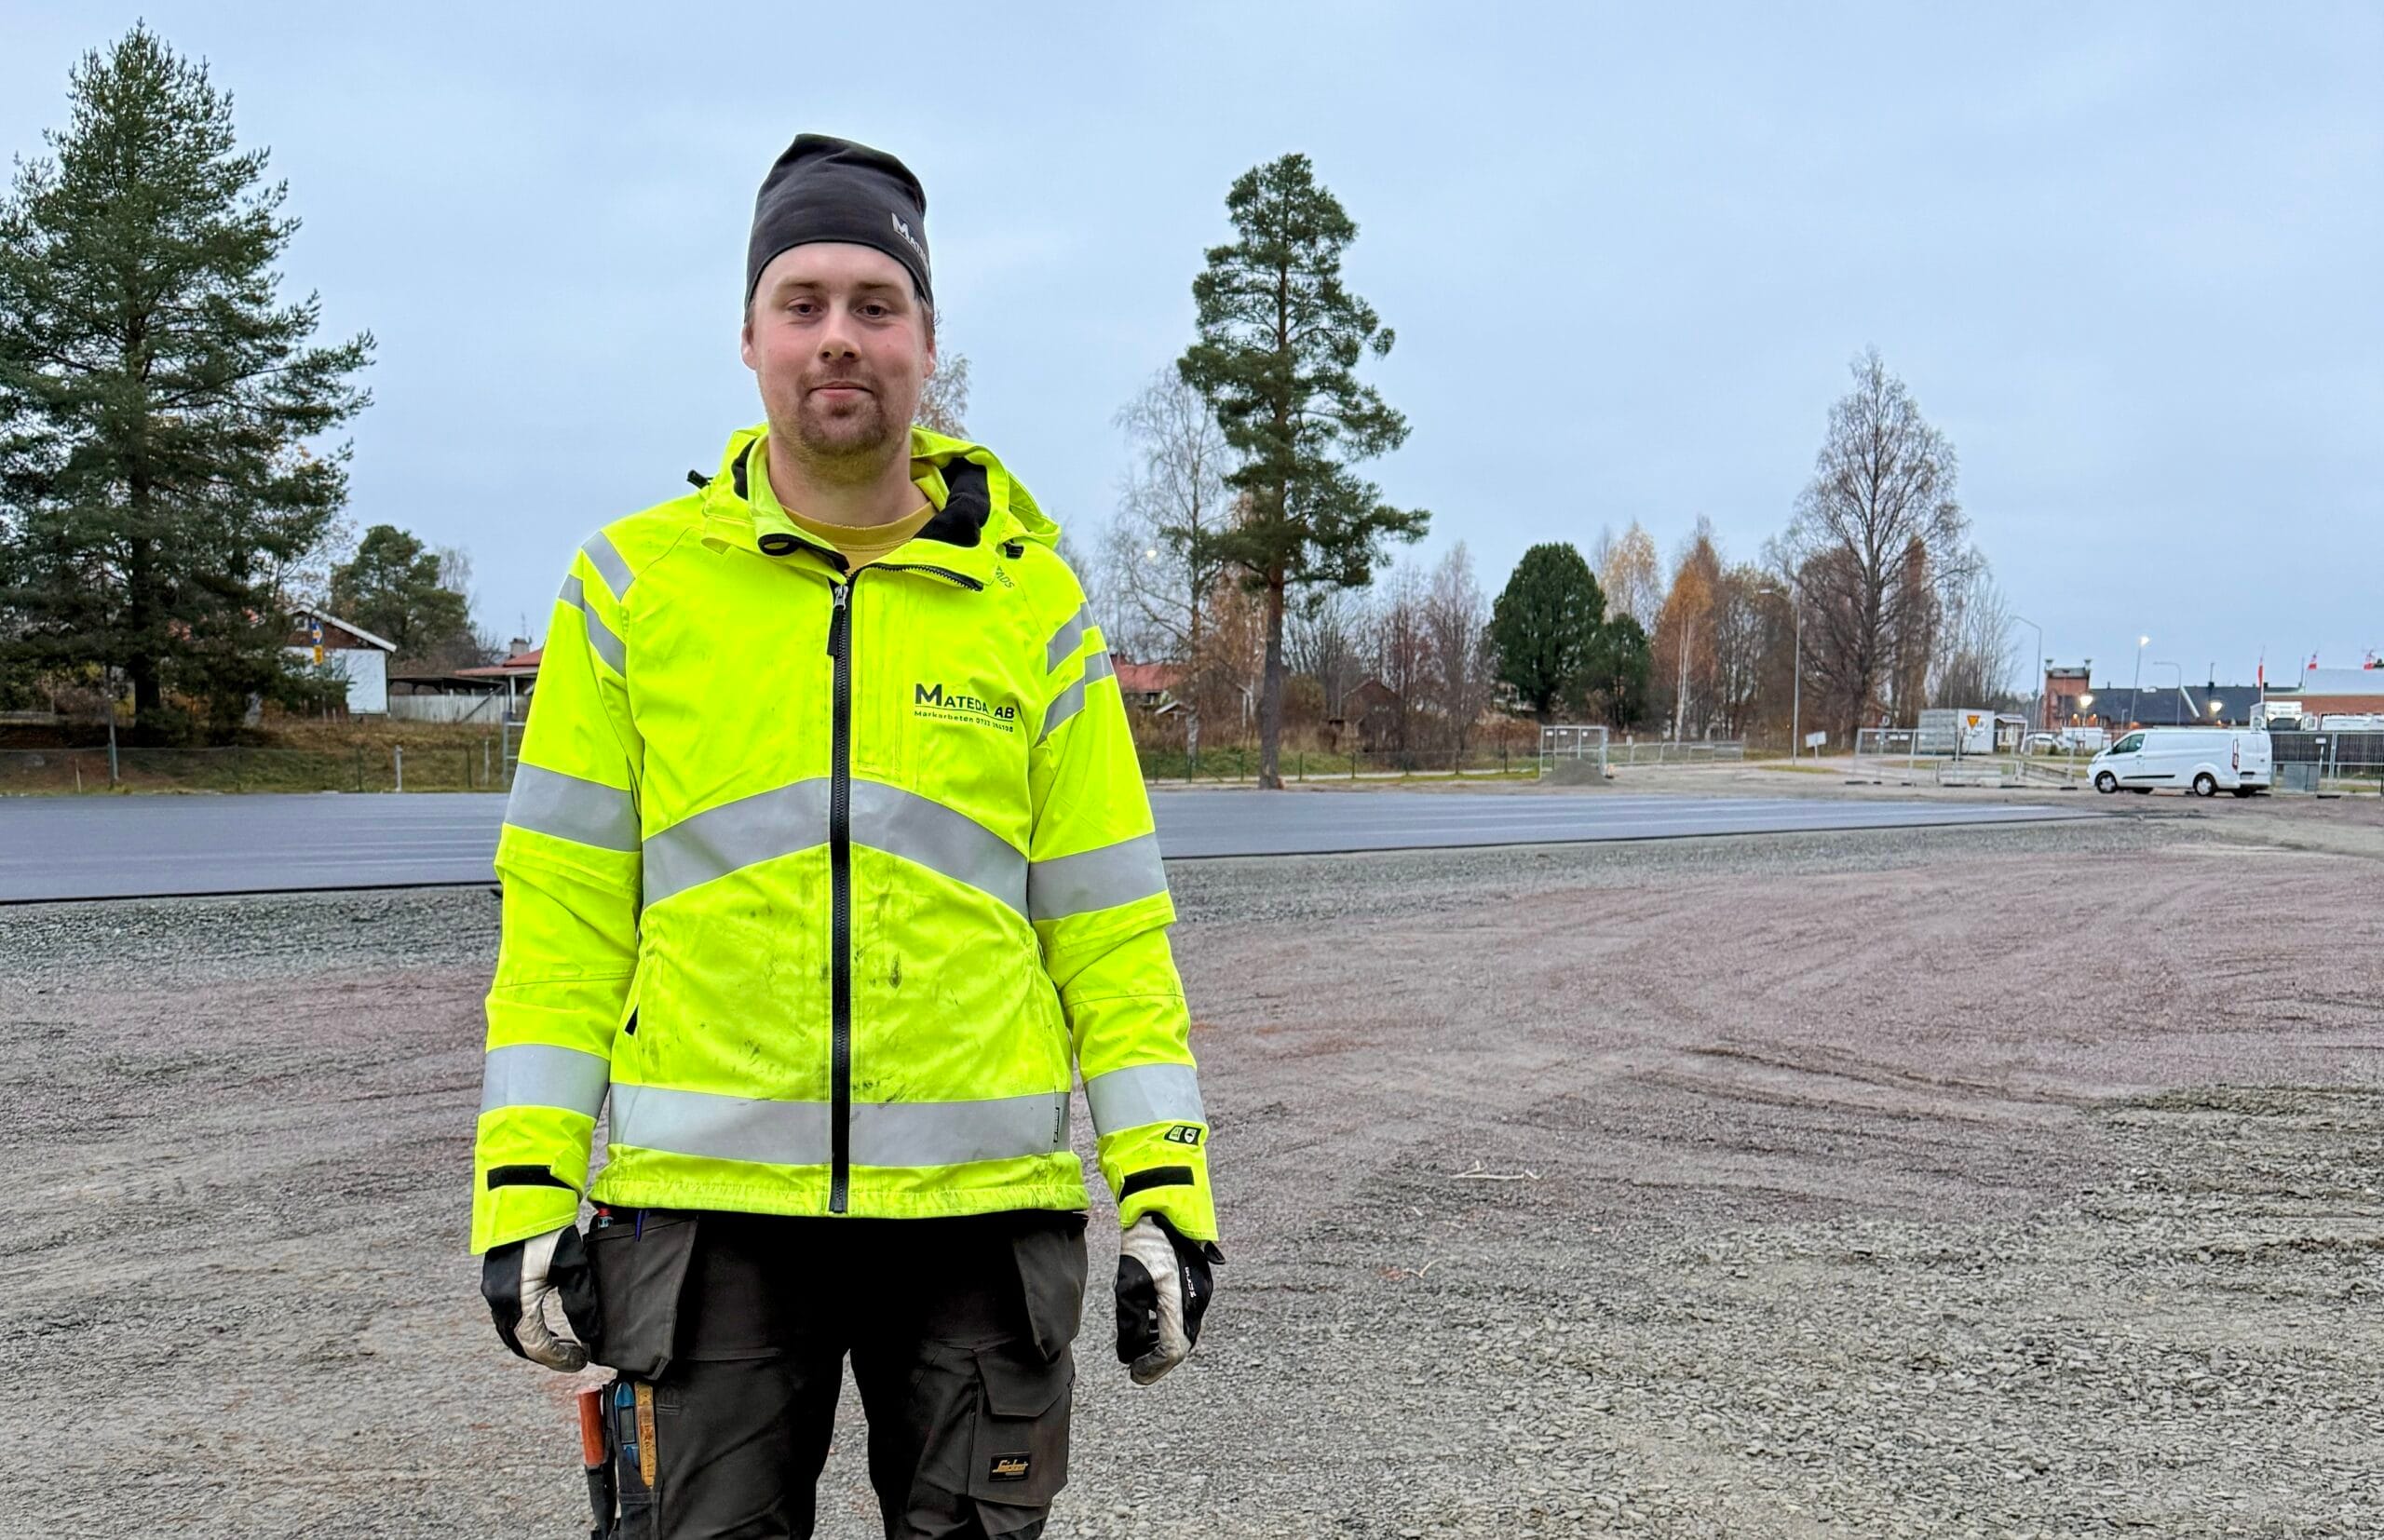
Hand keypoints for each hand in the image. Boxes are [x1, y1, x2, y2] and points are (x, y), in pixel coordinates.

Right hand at [482, 1225, 598, 1371]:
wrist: (525, 1196)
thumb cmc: (549, 1229)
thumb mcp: (573, 1266)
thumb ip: (582, 1304)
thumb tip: (591, 1336)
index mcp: (516, 1300)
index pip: (537, 1345)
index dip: (559, 1358)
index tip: (581, 1360)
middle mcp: (499, 1299)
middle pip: (520, 1344)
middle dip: (547, 1355)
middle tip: (574, 1355)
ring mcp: (494, 1291)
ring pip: (512, 1332)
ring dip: (536, 1343)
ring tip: (564, 1343)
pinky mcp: (496, 1282)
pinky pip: (509, 1317)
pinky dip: (528, 1328)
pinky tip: (547, 1325)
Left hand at [1113, 1214, 1221, 1385]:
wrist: (1164, 1207)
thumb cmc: (1144, 1243)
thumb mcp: (1128, 1285)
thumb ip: (1130, 1323)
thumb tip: (1129, 1354)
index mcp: (1181, 1303)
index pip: (1171, 1350)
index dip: (1152, 1367)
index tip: (1134, 1374)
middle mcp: (1198, 1300)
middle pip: (1181, 1344)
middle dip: (1157, 1359)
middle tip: (1136, 1367)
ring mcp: (1201, 1290)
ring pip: (1184, 1330)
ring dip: (1162, 1343)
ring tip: (1140, 1346)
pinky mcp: (1198, 1281)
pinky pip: (1185, 1315)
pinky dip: (1168, 1326)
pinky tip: (1151, 1322)